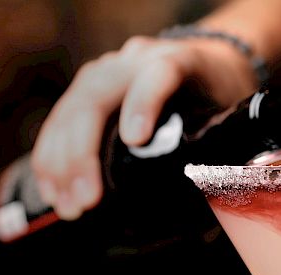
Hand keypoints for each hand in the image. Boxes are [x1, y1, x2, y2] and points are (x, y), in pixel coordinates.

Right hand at [30, 35, 256, 219]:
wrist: (205, 62)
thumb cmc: (218, 92)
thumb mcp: (229, 110)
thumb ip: (222, 140)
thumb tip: (216, 192)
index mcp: (177, 61)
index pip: (157, 74)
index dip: (142, 103)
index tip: (135, 140)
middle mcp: (132, 62)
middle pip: (95, 97)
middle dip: (83, 153)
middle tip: (87, 200)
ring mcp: (105, 74)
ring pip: (69, 110)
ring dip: (60, 163)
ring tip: (69, 207)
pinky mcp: (88, 91)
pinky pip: (59, 121)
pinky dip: (50, 157)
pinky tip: (52, 189)